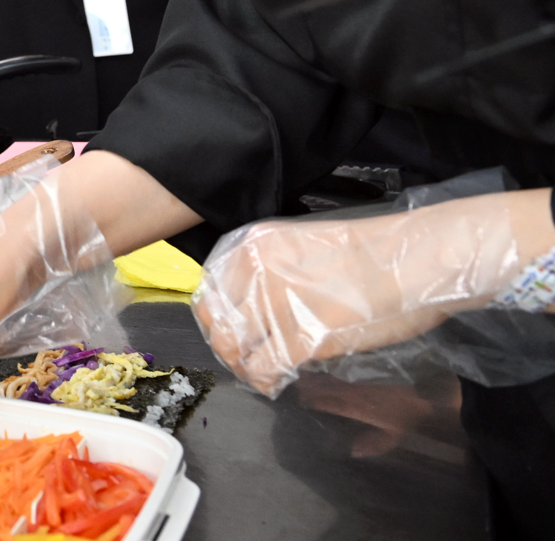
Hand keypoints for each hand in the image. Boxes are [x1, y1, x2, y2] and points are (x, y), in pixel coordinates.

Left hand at [192, 190, 553, 397]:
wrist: (416, 259)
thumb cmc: (375, 253)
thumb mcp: (303, 246)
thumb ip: (274, 270)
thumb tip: (258, 303)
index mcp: (253, 245)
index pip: (212, 288)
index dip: (218, 316)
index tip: (231, 330)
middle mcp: (254, 272)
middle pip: (218, 320)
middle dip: (228, 344)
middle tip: (245, 357)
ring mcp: (274, 305)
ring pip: (234, 347)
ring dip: (244, 366)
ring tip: (260, 373)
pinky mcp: (301, 338)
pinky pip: (263, 368)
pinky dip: (264, 381)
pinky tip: (276, 383)